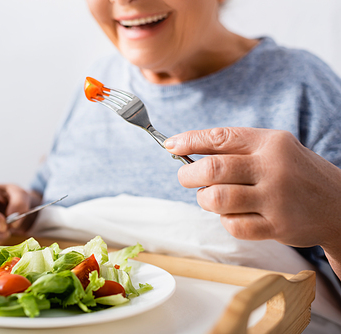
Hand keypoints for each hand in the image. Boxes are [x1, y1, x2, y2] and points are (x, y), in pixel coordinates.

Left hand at [164, 127, 340, 251]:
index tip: (169, 145)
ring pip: (217, 199)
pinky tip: (233, 215)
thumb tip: (184, 149)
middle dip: (187, 174)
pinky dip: (225, 221)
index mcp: (270, 142)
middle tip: (185, 177)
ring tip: (210, 197)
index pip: (220, 137)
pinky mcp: (277, 226)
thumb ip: (235, 148)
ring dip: (204, 199)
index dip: (188, 140)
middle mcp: (273, 167)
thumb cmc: (295, 173)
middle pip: (212, 169)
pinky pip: (233, 225)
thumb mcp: (273, 149)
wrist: (338, 205)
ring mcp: (276, 198)